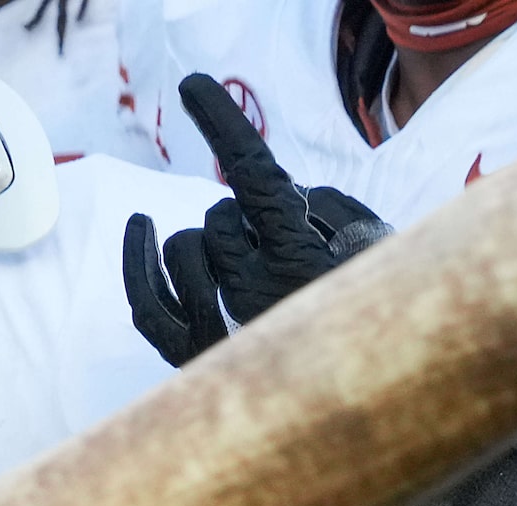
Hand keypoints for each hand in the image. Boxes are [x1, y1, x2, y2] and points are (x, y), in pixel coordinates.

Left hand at [124, 73, 391, 366]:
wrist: (361, 407)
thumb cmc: (375, 323)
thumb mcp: (376, 257)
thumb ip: (331, 211)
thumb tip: (287, 195)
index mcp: (302, 263)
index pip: (255, 178)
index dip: (224, 127)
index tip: (195, 88)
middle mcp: (254, 294)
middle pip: (221, 217)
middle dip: (246, 222)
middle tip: (283, 256)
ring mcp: (218, 328)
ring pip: (185, 246)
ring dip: (212, 243)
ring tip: (249, 268)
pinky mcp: (193, 358)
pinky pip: (146, 301)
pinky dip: (140, 260)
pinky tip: (143, 228)